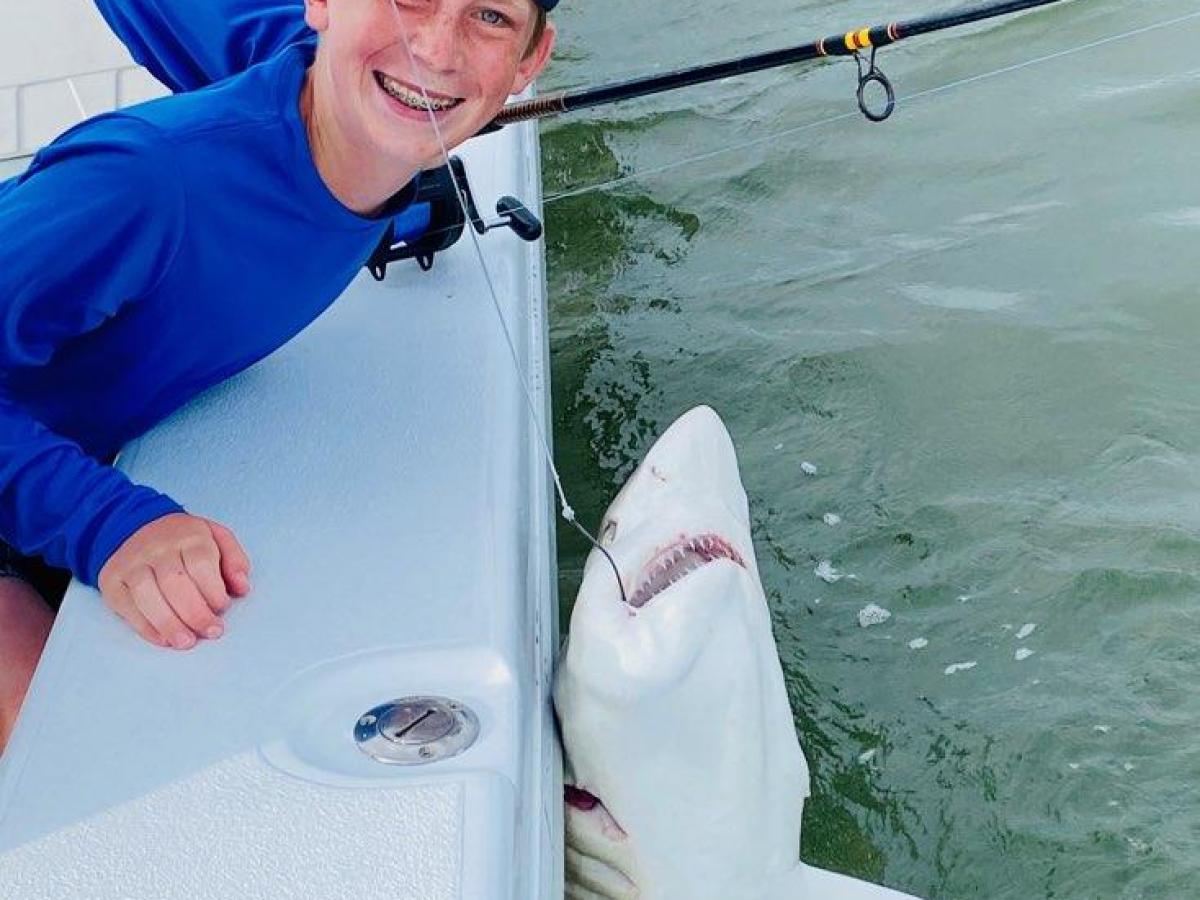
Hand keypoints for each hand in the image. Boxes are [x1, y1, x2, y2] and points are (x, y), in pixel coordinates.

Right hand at [98, 512, 251, 649]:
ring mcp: (131, 564)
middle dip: (196, 613)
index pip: (201, 564)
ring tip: (186, 642)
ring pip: (147, 596)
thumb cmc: (184, 539)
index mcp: (188, 535)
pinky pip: (127, 606)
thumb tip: (242, 587)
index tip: (222, 609)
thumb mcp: (216, 537)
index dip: (213, 592)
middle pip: (175, 583)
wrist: (135, 526)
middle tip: (211, 632)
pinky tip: (164, 639)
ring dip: (169, 624)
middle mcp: (157, 548)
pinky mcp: (113, 580)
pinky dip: (146, 627)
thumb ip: (234, 560)